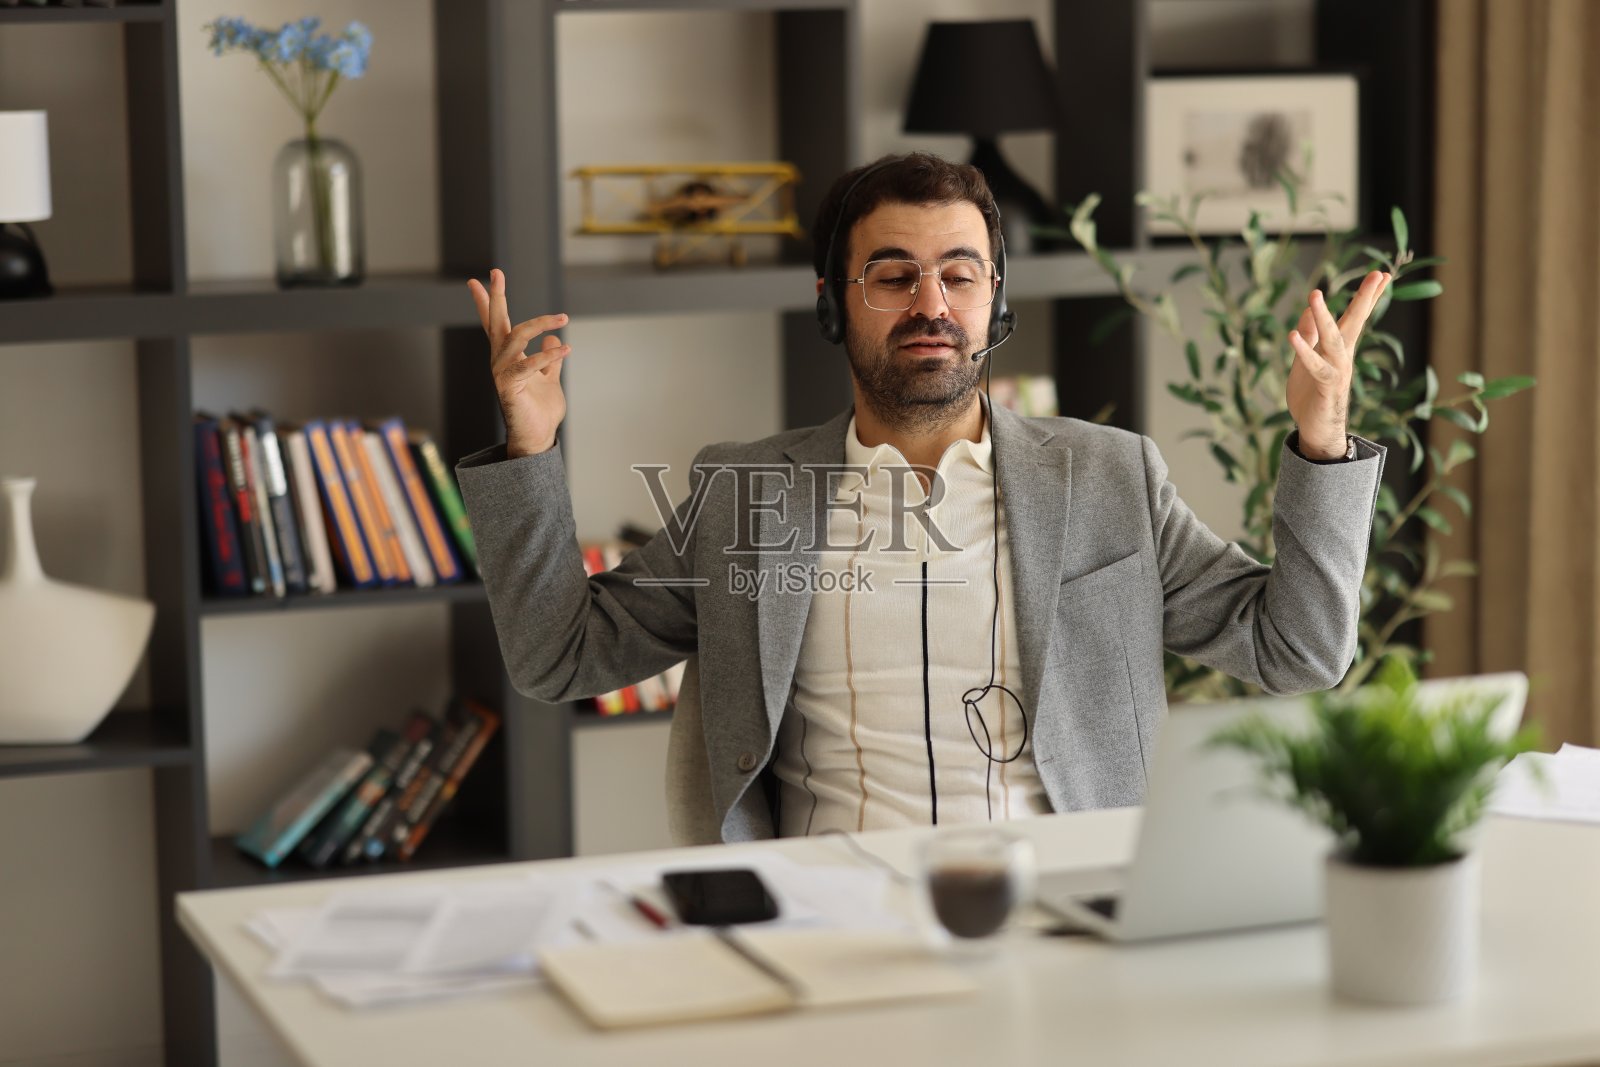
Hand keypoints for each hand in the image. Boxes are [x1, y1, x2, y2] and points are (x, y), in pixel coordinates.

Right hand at [467, 268, 570, 457]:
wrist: (538, 437)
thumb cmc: (540, 410)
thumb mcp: (550, 378)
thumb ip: (550, 359)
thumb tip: (553, 339)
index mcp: (509, 356)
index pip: (496, 325)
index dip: (488, 302)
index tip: (479, 280)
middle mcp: (500, 361)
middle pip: (496, 323)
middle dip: (496, 297)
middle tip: (496, 272)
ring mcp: (502, 372)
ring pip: (516, 337)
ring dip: (540, 324)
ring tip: (563, 318)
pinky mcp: (508, 386)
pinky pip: (527, 365)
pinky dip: (547, 356)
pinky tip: (565, 349)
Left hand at [1285, 270, 1388, 458]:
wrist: (1317, 431)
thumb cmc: (1312, 395)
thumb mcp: (1306, 360)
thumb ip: (1308, 337)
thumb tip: (1305, 313)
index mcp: (1339, 347)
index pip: (1355, 317)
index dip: (1368, 296)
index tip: (1383, 273)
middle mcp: (1343, 356)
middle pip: (1355, 322)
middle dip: (1365, 298)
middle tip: (1379, 274)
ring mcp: (1337, 370)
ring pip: (1333, 340)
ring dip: (1323, 317)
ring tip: (1314, 294)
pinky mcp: (1326, 387)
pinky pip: (1315, 366)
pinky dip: (1304, 351)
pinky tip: (1292, 335)